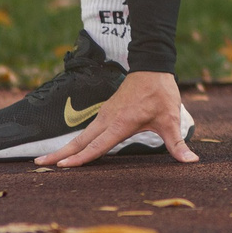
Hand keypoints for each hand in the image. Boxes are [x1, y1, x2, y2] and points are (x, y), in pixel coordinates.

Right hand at [34, 69, 199, 167]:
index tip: (62, 166)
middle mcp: (108, 120)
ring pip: (81, 135)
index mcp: (120, 124)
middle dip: (60, 154)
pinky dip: (75, 142)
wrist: (152, 66)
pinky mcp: (106, 113)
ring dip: (65, 148)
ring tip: (46, 160)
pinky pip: (87, 131)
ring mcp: (104, 115)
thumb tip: (192, 161)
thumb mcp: (171, 119)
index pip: (97, 146)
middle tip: (39, 164)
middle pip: (80, 141)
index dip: (80, 158)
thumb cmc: (161, 93)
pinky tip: (68, 150)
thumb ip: (178, 143)